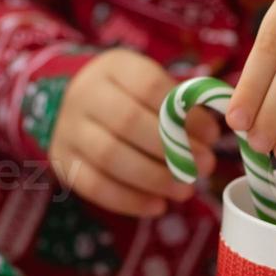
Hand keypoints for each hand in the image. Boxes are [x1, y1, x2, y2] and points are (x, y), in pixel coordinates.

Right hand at [49, 50, 218, 217]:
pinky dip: (130, 200)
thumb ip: (178, 106)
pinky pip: (95, 186)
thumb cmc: (126, 97)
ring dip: (154, 179)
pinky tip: (157, 206)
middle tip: (203, 167)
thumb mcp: (148, 86)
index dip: (185, 113)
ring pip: (110, 157)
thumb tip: (209, 136)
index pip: (150, 86)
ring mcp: (68, 129)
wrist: (68, 105)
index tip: (212, 136)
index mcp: (113, 68)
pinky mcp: (63, 161)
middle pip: (128, 122)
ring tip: (184, 191)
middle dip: (172, 149)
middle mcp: (84, 95)